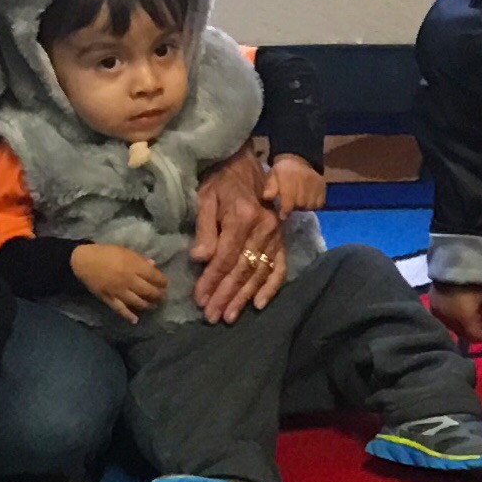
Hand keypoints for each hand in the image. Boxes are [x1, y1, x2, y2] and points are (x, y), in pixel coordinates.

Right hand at [71, 243, 169, 321]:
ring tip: (152, 306)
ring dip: (148, 305)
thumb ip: (140, 259)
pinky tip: (135, 320)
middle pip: (149, 291)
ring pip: (138, 302)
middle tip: (162, 297)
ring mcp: (119, 291)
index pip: (154, 277)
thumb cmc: (106, 253)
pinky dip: (128, 316)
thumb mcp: (125, 251)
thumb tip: (154, 265)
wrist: (83, 261)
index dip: (162, 282)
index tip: (165, 284)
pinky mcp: (109, 299)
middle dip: (158, 295)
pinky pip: (120, 310)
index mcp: (133, 266)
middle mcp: (129, 280)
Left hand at [191, 150, 283, 322]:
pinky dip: (271, 288)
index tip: (200, 299)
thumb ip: (204, 228)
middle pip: (243, 270)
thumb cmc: (220, 181)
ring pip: (259, 273)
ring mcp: (276, 236)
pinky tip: (259, 304)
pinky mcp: (281, 241)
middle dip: (226, 295)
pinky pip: (279, 268)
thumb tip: (201, 258)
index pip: (226, 257)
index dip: (212, 280)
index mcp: (244, 217)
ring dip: (243, 297)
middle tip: (211, 316)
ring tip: (229, 316)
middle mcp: (265, 229)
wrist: (245, 165)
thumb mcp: (205, 198)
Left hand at [268, 152, 327, 213]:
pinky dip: (313, 206)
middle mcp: (304, 179)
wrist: (297, 161)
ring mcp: (315, 183)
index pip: (289, 197)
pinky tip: (307, 202)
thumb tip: (267, 198)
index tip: (282, 216)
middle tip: (290, 206)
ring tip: (298, 204)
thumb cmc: (281, 173)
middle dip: (294, 208)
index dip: (285, 209)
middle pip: (300, 203)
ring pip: (310, 205)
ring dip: (303, 208)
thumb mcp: (272, 177)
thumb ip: (269, 188)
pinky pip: (319, 204)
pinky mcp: (323, 186)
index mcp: (289, 175)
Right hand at [428, 282, 481, 347]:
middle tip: (478, 325)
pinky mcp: (432, 307)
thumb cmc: (473, 283)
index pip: (474, 336)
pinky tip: (456, 311)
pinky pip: (443, 318)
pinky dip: (451, 318)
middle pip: (461, 334)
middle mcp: (449, 322)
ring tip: (467, 316)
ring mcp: (438, 315)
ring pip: (451, 327)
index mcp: (464, 320)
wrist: (451, 267)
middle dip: (471, 331)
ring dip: (460, 325)